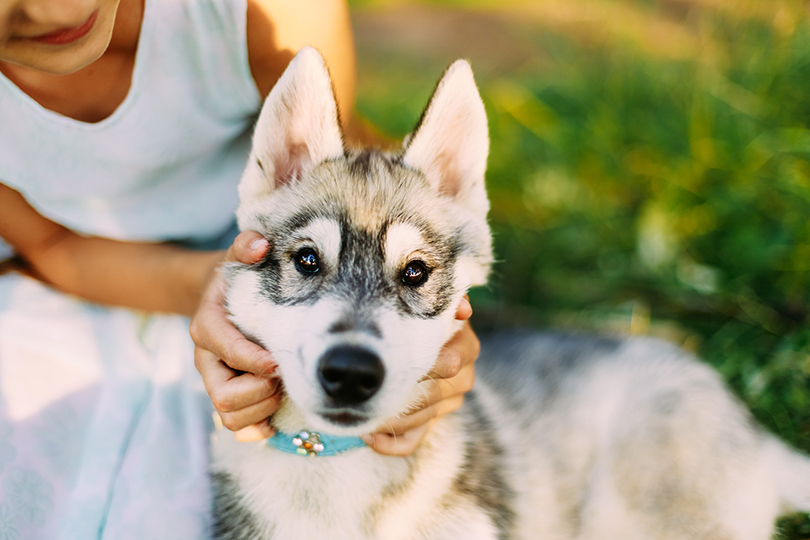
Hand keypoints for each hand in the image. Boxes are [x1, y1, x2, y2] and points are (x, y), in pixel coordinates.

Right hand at [190, 231, 281, 441]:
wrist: (226, 297)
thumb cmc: (241, 278)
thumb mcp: (240, 256)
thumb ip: (246, 247)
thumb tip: (259, 244)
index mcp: (208, 326)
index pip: (226, 350)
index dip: (254, 360)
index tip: (280, 360)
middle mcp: (207, 359)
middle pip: (223, 395)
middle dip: (260, 391)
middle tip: (285, 376)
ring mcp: (216, 382)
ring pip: (229, 416)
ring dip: (262, 409)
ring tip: (283, 389)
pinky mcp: (227, 398)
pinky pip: (235, 428)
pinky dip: (257, 429)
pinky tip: (277, 418)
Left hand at [362, 297, 479, 455]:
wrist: (423, 338)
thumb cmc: (420, 317)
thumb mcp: (432, 305)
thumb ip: (444, 302)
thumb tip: (462, 308)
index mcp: (465, 347)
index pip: (448, 363)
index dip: (421, 366)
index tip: (391, 364)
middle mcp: (463, 377)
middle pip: (434, 395)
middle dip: (401, 395)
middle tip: (368, 391)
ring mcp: (448, 403)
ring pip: (422, 419)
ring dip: (390, 419)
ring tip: (360, 412)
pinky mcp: (432, 422)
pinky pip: (413, 441)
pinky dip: (391, 444)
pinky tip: (368, 436)